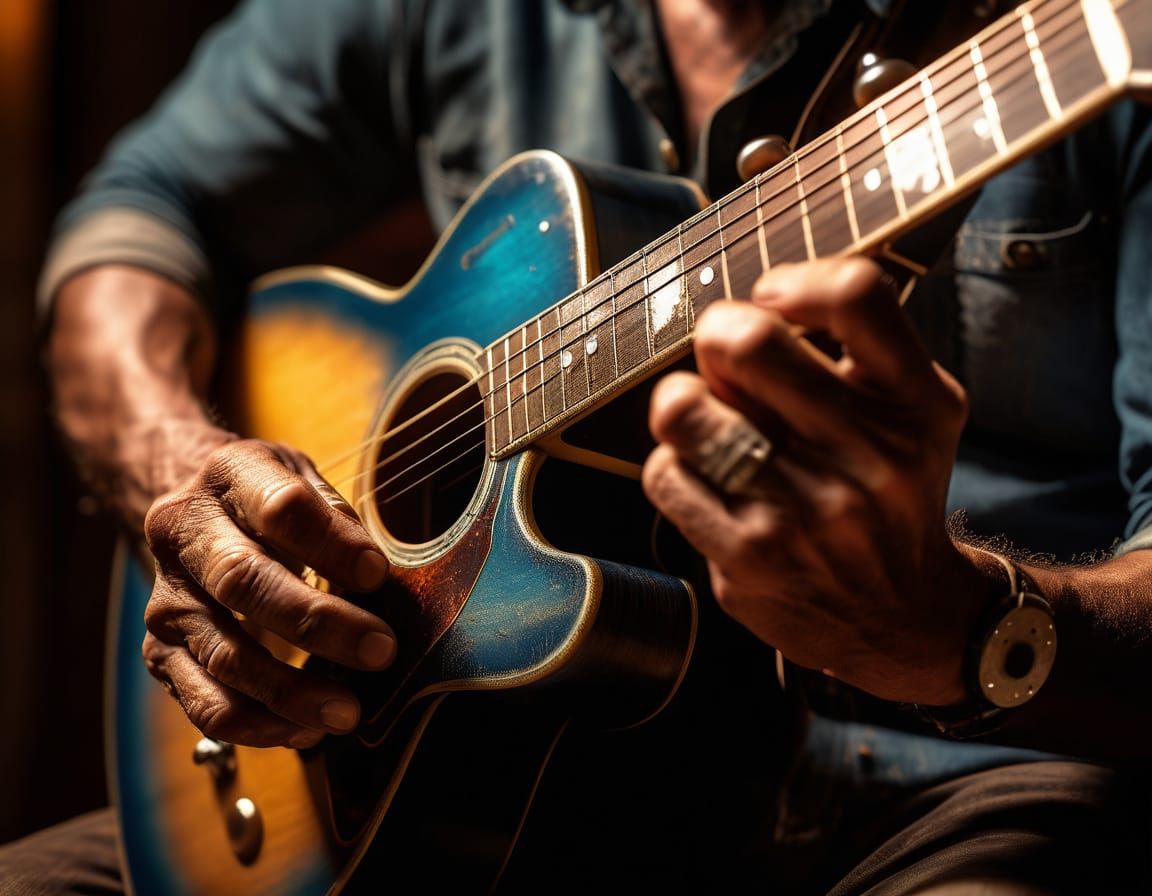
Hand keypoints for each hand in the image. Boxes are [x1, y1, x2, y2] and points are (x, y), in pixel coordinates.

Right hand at [142, 437, 395, 747]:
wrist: (186, 506)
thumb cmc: (263, 497)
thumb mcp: (300, 476)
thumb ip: (335, 517)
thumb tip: (374, 576)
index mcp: (228, 476)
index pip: (278, 507)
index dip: (330, 542)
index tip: (377, 574)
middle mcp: (184, 535)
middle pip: (243, 582)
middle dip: (317, 623)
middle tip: (380, 650)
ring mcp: (167, 598)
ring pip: (224, 653)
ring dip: (291, 691)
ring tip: (348, 711)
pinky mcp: (160, 651)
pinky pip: (205, 700)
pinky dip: (257, 724)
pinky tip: (305, 729)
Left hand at [642, 258, 986, 705]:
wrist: (902, 617)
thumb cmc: (889, 493)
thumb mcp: (915, 414)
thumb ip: (857, 350)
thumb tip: (749, 300)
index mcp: (916, 403)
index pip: (857, 295)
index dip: (794, 280)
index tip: (772, 299)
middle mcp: (869, 454)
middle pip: (744, 341)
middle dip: (714, 336)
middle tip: (722, 359)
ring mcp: (806, 509)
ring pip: (682, 408)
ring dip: (681, 404)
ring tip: (704, 420)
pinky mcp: (750, 555)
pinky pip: (663, 473)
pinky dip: (673, 467)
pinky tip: (706, 480)